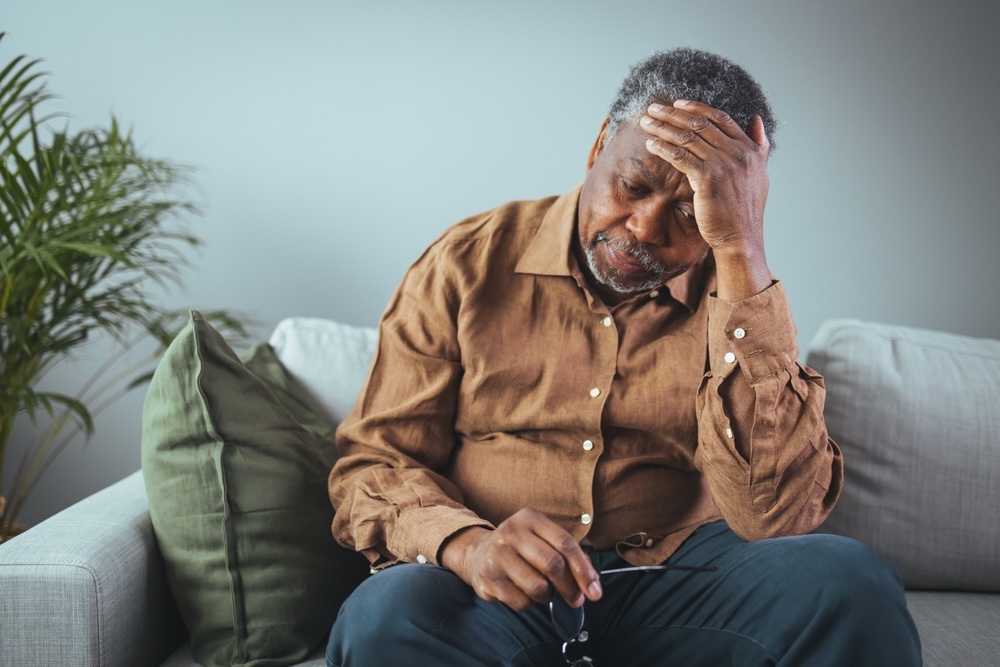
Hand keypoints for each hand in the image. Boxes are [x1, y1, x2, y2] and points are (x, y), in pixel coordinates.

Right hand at [440, 508, 601, 611]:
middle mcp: (512, 532)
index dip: (584, 570)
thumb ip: (568, 556)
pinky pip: (522, 602)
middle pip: (553, 565)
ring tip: (543, 591)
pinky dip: (530, 604)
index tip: (595, 591)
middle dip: (570, 588)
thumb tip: (592, 583)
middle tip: (577, 600)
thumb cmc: (520, 548)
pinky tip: (524, 593)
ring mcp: (498, 554)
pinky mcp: (488, 578)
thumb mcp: (542, 540)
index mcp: (530, 518)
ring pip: (539, 587)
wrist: (478, 552)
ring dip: (547, 597)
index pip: (565, 544)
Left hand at [640, 100, 771, 298]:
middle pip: (700, 124)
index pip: (720, 118)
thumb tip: (757, 120)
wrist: (742, 238)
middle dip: (673, 113)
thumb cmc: (745, 210)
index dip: (697, 108)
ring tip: (645, 121)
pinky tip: (650, 144)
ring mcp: (723, 165)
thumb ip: (759, 145)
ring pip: (687, 138)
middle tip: (653, 107)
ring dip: (663, 127)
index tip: (677, 103)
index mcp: (749, 149)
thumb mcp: (759, 173)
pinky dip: (663, 148)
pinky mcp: (708, 179)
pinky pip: (680, 157)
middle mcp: (738, 153)